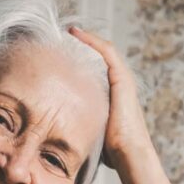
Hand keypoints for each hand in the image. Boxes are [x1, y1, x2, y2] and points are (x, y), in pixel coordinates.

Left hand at [69, 27, 181, 183]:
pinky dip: (92, 41)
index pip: (95, 68)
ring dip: (86, 38)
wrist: (127, 153)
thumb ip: (79, 123)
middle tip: (63, 35)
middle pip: (99, 56)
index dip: (80, 56)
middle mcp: (119, 83)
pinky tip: (76, 34)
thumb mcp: (90, 129)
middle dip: (82, 44)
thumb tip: (56, 132)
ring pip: (103, 50)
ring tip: (69, 30)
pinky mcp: (122, 78)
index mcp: (111, 93)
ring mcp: (122, 79)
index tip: (61, 50)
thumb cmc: (110, 150)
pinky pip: (107, 52)